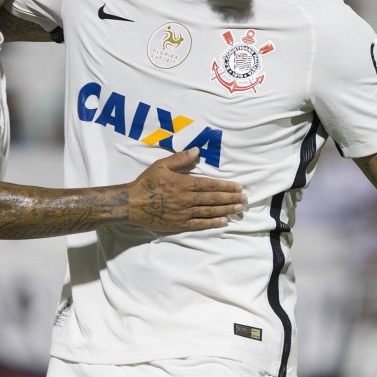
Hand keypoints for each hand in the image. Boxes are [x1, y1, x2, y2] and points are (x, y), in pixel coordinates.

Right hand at [126, 148, 245, 231]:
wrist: (132, 203)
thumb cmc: (146, 182)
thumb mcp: (161, 165)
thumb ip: (180, 159)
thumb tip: (197, 151)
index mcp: (184, 183)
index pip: (209, 184)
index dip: (225, 186)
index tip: (238, 187)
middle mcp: (187, 199)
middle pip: (213, 198)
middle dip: (230, 198)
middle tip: (244, 198)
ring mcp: (184, 213)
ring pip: (209, 211)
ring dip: (226, 210)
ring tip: (239, 209)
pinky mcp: (179, 224)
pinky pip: (199, 224)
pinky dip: (212, 223)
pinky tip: (224, 222)